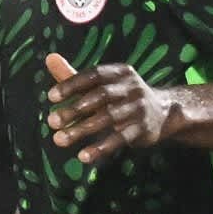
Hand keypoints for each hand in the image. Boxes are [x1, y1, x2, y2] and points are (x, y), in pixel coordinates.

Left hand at [45, 53, 174, 163]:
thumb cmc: (121, 97)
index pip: (94, 75)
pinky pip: (121, 139)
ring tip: (59, 140)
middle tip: (51, 121)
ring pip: (108, 118)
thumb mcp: (101, 84)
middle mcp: (132, 87)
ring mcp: (139, 108)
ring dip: (82, 130)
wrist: (163, 112)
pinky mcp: (143, 129)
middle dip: (75, 109)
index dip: (73, 84)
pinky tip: (83, 156)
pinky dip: (101, 148)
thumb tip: (49, 57)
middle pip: (101, 96)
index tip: (51, 97)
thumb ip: (74, 75)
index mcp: (120, 73)